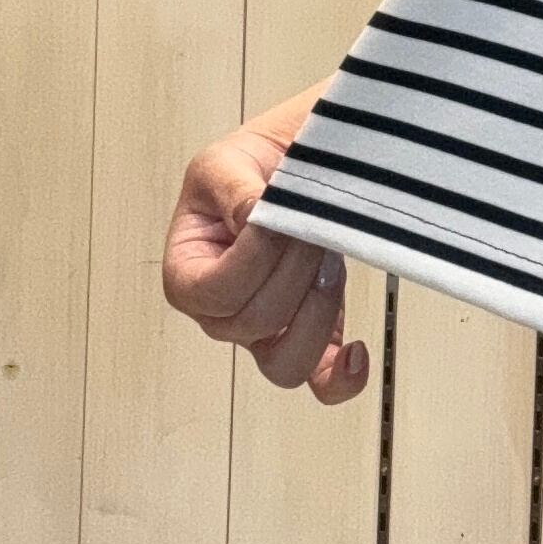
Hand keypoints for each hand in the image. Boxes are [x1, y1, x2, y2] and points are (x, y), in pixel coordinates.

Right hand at [163, 94, 370, 404]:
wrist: (299, 167)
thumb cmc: (253, 168)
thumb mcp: (228, 162)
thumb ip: (234, 190)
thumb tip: (253, 219)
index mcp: (186, 271)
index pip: (213, 293)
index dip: (252, 260)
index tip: (277, 218)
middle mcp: (220, 312)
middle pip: (254, 324)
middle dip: (293, 270)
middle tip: (309, 226)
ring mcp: (264, 331)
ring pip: (284, 362)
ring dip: (317, 312)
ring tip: (329, 264)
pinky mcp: (309, 336)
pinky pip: (320, 381)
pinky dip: (340, 377)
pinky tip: (356, 350)